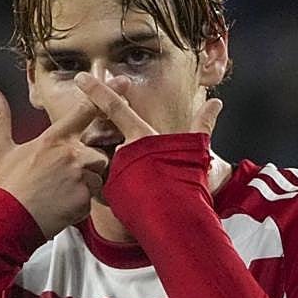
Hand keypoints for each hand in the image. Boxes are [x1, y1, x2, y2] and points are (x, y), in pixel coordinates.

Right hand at [0, 88, 110, 238]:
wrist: (6, 222)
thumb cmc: (4, 186)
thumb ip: (0, 118)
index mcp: (53, 139)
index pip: (85, 111)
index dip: (105, 95)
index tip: (121, 83)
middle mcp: (70, 155)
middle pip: (98, 152)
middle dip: (88, 164)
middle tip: (62, 178)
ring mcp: (79, 177)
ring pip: (97, 176)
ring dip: (85, 184)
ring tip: (60, 193)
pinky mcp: (84, 200)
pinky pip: (92, 199)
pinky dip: (80, 204)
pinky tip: (61, 207)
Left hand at [73, 72, 227, 192]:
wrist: (178, 220)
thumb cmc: (188, 184)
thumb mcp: (195, 149)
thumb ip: (202, 125)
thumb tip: (216, 102)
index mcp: (141, 137)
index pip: (114, 107)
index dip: (97, 91)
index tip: (81, 77)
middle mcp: (122, 151)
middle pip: (106, 139)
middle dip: (109, 145)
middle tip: (133, 163)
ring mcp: (112, 172)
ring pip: (105, 162)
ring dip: (115, 169)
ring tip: (137, 183)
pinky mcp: (107, 194)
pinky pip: (103, 185)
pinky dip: (113, 189)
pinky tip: (130, 197)